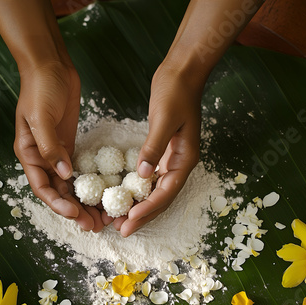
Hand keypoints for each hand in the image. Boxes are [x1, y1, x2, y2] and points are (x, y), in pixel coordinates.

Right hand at [14, 61, 104, 231]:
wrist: (50, 66)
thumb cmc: (40, 89)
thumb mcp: (41, 117)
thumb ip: (49, 146)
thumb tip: (63, 174)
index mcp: (28, 153)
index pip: (42, 187)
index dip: (58, 204)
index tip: (76, 215)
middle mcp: (41, 158)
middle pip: (57, 192)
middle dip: (75, 210)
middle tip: (95, 225)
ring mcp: (55, 153)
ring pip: (69, 186)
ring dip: (83, 202)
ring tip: (101, 217)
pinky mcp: (68, 145)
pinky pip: (77, 172)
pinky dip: (87, 185)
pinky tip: (101, 195)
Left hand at [113, 64, 200, 236]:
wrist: (182, 73)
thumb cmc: (175, 92)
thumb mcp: (164, 119)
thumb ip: (154, 148)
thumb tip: (143, 177)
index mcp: (185, 159)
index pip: (166, 192)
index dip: (147, 210)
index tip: (129, 221)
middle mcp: (180, 163)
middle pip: (161, 198)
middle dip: (142, 215)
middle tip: (121, 230)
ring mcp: (172, 159)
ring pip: (155, 191)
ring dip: (139, 206)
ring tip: (119, 220)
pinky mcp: (162, 152)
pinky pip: (150, 178)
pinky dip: (138, 190)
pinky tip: (125, 196)